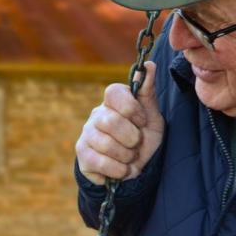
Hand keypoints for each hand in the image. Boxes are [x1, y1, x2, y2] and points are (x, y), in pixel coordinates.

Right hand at [75, 60, 163, 185]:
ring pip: (106, 144)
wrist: (136, 168)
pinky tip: (122, 169)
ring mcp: (86, 135)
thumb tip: (149, 65)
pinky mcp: (82, 155)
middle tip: (136, 144)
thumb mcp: (152, 116)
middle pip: (111, 121)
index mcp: (113, 102)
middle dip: (132, 138)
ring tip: (130, 157)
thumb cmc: (144, 138)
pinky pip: (100, 162)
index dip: (131, 108)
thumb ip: (148, 92)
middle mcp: (96, 115)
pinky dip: (118, 170)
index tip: (142, 121)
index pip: (113, 92)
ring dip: (127, 156)